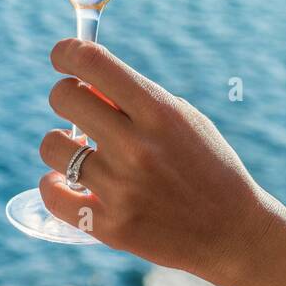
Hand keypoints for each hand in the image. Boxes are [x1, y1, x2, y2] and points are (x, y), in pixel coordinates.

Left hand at [37, 37, 275, 281]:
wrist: (233, 233)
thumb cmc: (207, 167)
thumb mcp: (184, 120)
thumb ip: (136, 100)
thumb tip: (83, 82)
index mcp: (159, 112)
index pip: (93, 62)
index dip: (66, 52)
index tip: (61, 56)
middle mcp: (137, 147)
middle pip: (64, 97)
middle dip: (65, 96)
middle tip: (78, 110)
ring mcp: (122, 189)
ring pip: (52, 146)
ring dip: (60, 144)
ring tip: (78, 152)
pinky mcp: (111, 227)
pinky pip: (52, 195)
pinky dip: (52, 187)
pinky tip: (64, 184)